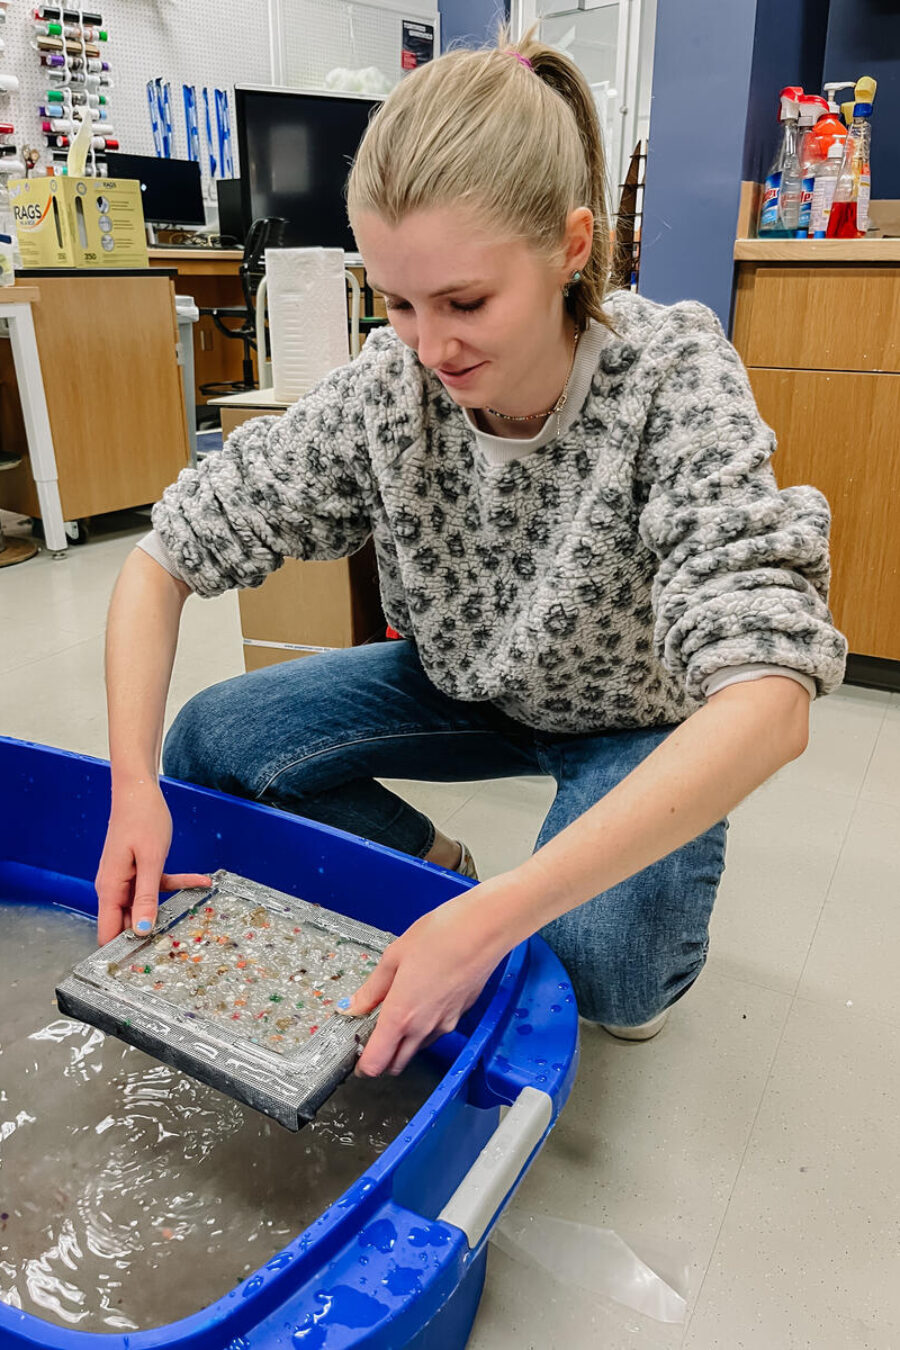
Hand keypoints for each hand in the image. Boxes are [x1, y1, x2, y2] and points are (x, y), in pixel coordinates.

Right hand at [95, 778, 210, 944]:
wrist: (139, 791)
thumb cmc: (142, 820)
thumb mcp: (150, 861)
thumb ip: (146, 897)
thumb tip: (141, 930)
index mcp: (110, 889)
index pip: (108, 932)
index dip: (123, 950)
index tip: (145, 962)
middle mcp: (114, 888)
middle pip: (127, 923)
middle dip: (149, 933)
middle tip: (178, 943)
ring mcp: (126, 879)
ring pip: (144, 906)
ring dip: (166, 909)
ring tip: (193, 917)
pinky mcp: (138, 871)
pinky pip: (155, 886)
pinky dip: (175, 884)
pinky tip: (202, 881)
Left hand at [342, 882, 513, 1077]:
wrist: (484, 929)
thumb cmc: (439, 936)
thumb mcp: (394, 957)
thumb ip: (372, 989)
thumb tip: (352, 1006)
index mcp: (401, 1015)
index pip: (376, 1064)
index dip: (363, 1065)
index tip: (355, 1053)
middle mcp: (423, 1028)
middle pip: (396, 1064)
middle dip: (381, 1057)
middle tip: (372, 1034)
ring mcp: (445, 1024)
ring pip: (417, 1049)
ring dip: (403, 1043)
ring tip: (397, 1010)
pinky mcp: (460, 1015)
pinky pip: (436, 1031)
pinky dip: (424, 1026)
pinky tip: (422, 998)